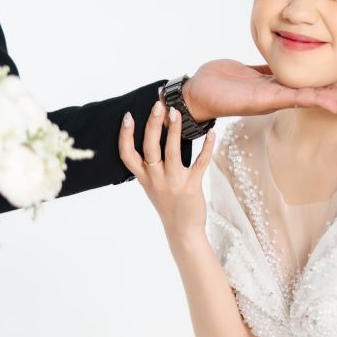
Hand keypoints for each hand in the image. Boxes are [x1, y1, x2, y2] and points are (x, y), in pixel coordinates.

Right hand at [119, 101, 216, 244]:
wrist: (182, 231)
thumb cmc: (168, 204)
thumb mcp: (152, 186)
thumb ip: (150, 165)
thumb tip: (155, 135)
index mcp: (143, 177)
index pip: (127, 155)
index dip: (125, 135)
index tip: (128, 116)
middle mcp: (155, 178)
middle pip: (149, 147)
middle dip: (152, 124)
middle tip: (157, 106)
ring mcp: (173, 182)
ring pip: (172, 151)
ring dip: (174, 130)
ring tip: (176, 112)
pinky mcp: (192, 186)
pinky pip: (200, 162)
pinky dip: (207, 146)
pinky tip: (211, 133)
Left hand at [183, 59, 336, 123]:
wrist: (196, 90)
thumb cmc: (220, 81)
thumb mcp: (250, 70)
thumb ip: (268, 68)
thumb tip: (281, 62)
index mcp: (279, 87)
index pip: (314, 87)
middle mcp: (281, 95)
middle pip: (321, 96)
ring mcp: (275, 98)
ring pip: (313, 98)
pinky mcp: (265, 98)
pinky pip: (294, 97)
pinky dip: (314, 99)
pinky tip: (332, 103)